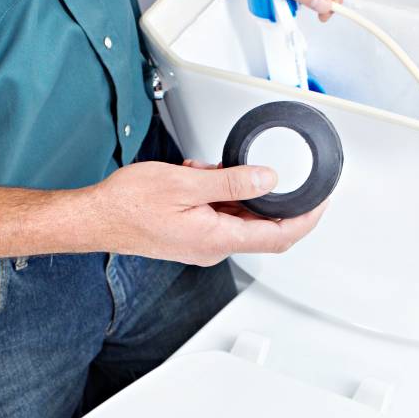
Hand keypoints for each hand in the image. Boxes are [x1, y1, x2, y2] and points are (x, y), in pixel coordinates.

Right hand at [91, 159, 325, 264]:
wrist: (96, 218)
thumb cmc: (128, 205)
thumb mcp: (187, 182)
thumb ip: (232, 183)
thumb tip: (268, 180)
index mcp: (217, 238)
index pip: (279, 235)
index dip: (306, 219)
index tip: (321, 202)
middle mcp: (213, 247)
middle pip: (263, 228)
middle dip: (272, 200)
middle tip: (281, 176)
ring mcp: (202, 244)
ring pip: (239, 219)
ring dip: (239, 193)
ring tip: (215, 170)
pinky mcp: (191, 236)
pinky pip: (219, 216)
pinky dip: (220, 195)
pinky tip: (202, 177)